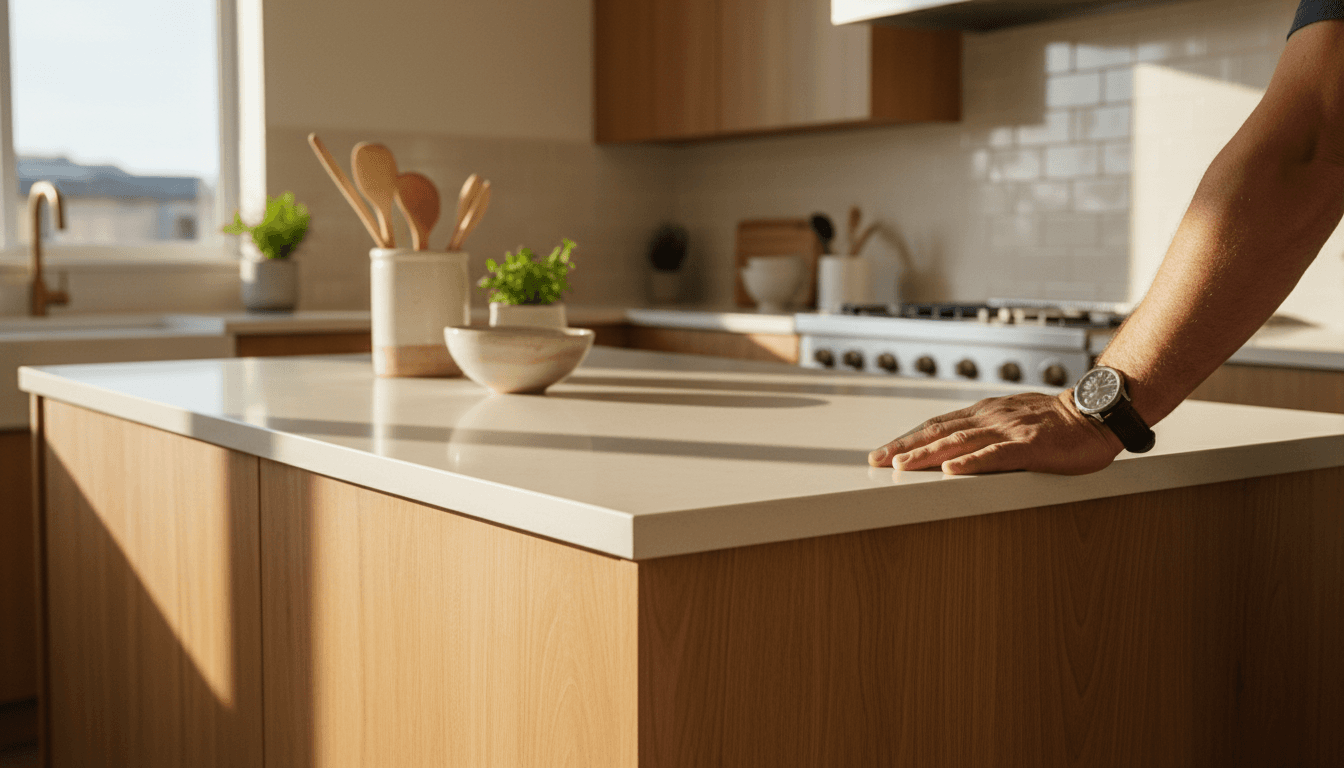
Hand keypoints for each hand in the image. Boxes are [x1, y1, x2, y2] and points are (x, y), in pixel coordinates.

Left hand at [867, 391, 1123, 474]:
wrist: (1097, 412)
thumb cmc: (1057, 423)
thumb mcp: (1012, 423)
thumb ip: (986, 434)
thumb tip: (956, 452)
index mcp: (985, 413)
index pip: (937, 426)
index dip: (907, 439)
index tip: (882, 453)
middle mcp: (990, 417)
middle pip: (939, 432)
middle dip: (905, 447)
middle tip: (876, 461)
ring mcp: (1009, 430)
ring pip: (960, 442)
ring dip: (928, 455)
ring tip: (901, 466)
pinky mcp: (1030, 445)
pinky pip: (996, 454)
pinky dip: (972, 462)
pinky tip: (952, 470)